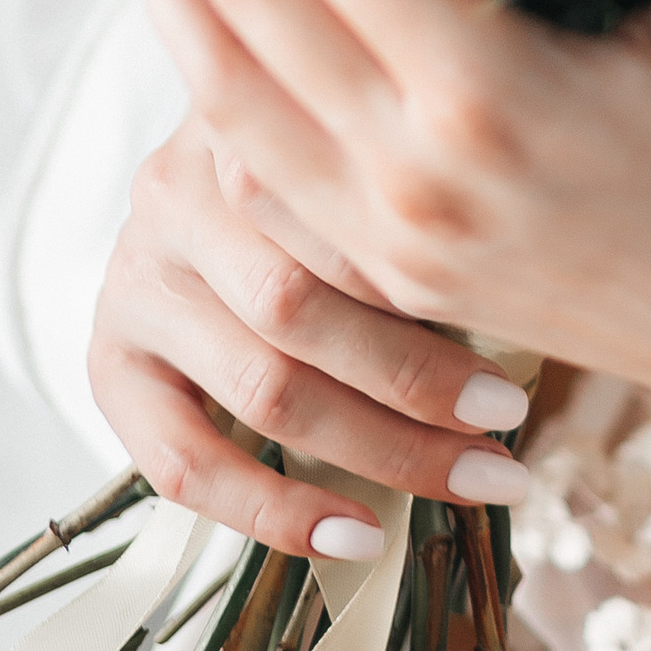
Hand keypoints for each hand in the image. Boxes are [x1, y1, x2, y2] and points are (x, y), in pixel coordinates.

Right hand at [87, 111, 537, 559]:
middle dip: (420, 377)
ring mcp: (135, 276)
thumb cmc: (328, 152)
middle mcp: (177, 189)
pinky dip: (274, 510)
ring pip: (263, 383)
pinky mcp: (109, 360)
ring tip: (475, 476)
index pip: (341, 203)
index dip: (435, 273)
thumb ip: (413, 174)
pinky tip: (358, 537)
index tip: (533, 322)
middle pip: (302, 302)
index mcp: (248, 113)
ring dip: (379, 447)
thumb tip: (542, 264)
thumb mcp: (360, 128)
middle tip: (513, 422)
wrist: (208, 145)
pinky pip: (181, 463)